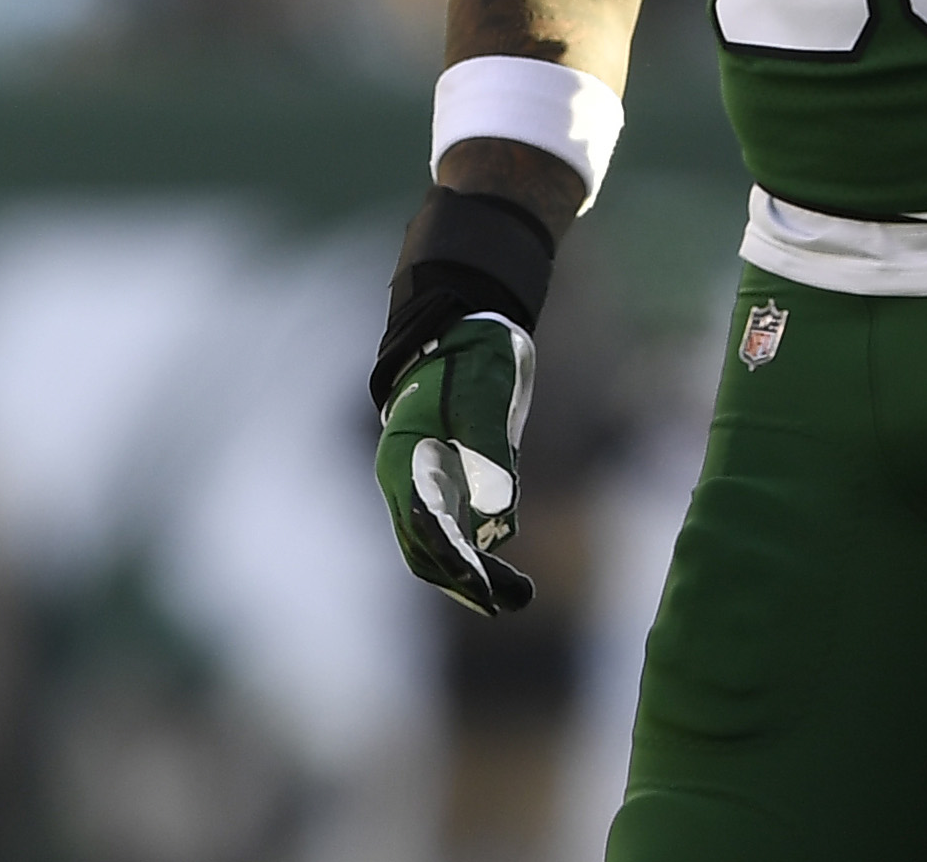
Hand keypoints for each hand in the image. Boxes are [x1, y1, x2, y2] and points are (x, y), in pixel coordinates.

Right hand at [371, 312, 537, 613]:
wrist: (468, 324)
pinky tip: (509, 563)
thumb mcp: (484, 398)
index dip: (453, 563)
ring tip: (520, 596)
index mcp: (406, 461)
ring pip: (447, 545)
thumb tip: (497, 524)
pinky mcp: (458, 478)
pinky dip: (484, 549)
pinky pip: (466, 527)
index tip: (482, 589)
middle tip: (509, 603)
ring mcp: (433, 481)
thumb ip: (490, 456)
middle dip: (466, 582)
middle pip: (430, 550)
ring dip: (477, 574)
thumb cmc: (471, 356)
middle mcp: (412, 479)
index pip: (425, 527)